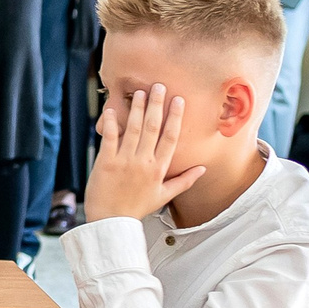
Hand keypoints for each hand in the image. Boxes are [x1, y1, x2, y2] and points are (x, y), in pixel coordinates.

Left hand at [85, 84, 205, 224]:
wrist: (112, 221)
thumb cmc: (137, 207)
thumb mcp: (164, 195)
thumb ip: (184, 181)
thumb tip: (202, 169)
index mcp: (159, 168)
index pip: (171, 138)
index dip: (175, 117)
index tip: (178, 100)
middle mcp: (144, 162)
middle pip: (152, 128)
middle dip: (156, 105)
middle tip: (158, 86)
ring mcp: (124, 161)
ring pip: (132, 129)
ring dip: (136, 108)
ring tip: (139, 92)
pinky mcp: (105, 162)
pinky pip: (109, 138)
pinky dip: (111, 123)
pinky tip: (111, 109)